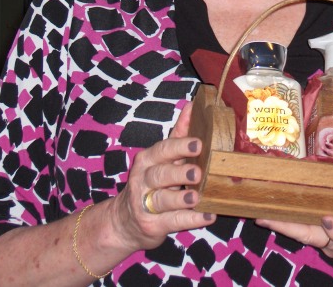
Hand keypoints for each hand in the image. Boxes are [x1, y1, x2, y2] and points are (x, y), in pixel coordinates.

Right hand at [109, 103, 215, 250]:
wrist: (124, 221)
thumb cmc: (150, 183)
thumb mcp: (159, 158)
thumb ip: (177, 135)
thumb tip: (192, 107)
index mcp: (148, 160)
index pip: (163, 150)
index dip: (180, 146)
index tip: (198, 143)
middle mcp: (143, 180)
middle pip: (160, 174)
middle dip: (179, 173)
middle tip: (197, 172)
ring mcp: (146, 204)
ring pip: (163, 199)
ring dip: (181, 199)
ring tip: (196, 197)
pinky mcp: (152, 225)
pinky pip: (173, 221)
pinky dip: (191, 220)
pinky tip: (208, 215)